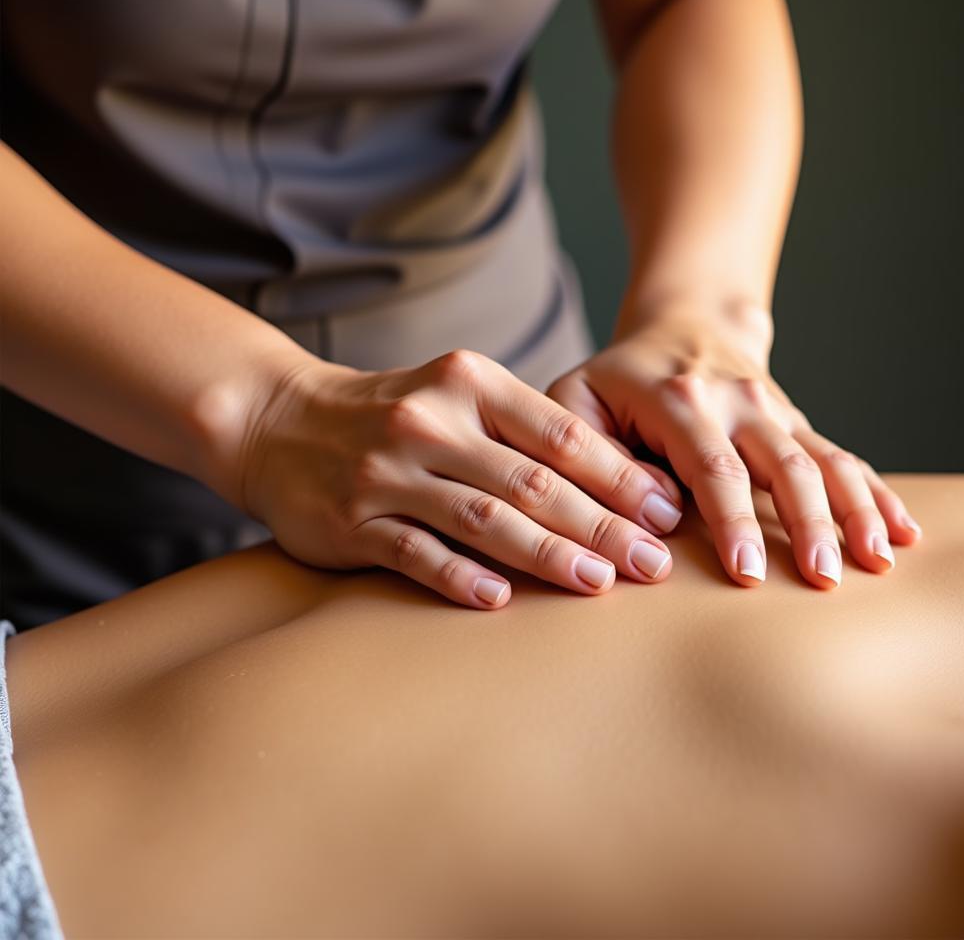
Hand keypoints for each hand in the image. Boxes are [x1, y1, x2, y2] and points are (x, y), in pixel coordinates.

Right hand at [232, 349, 684, 609]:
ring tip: (599, 582)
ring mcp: (387, 471)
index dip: (619, 476)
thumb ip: (524, 432)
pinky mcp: (351, 520)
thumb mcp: (457, 396)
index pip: (560, 433)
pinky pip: (414, 553)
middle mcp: (430, 421)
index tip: (666, 512)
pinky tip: (500, 599)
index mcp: (469, 383)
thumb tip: (619, 486)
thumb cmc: (393, 413)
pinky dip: (458, 575)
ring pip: (482, 518)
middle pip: (532, 481)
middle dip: (601, 525)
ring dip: (546, 554)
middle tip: (653, 565)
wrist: (279, 420)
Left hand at [547, 310, 921, 589]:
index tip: (748, 573)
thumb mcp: (577, 399)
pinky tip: (904, 532)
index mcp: (680, 397)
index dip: (732, 521)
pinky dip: (877, 495)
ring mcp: (776, 412)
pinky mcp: (797, 426)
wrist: (682, 324)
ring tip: (878, 560)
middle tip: (821, 580)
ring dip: (855, 511)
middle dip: (807, 524)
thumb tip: (650, 509)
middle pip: (785, 464)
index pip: (713, 465)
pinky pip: (844, 458)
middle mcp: (739, 401)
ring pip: (826, 460)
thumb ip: (592, 452)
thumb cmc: (616, 379)